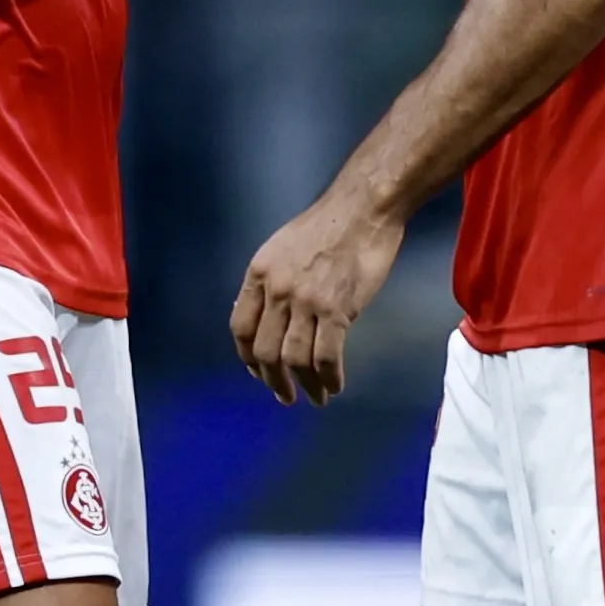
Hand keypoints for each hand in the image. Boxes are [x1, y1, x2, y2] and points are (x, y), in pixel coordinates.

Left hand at [232, 194, 401, 400]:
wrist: (363, 208)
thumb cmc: (329, 225)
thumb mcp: (283, 248)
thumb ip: (272, 282)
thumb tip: (267, 317)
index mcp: (259, 273)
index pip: (240, 327)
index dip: (248, 357)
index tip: (259, 372)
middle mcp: (277, 290)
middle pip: (265, 351)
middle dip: (274, 381)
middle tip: (285, 395)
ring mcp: (306, 301)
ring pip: (295, 360)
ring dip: (305, 385)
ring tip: (316, 397)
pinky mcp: (337, 310)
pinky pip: (327, 356)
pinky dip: (329, 377)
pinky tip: (335, 385)